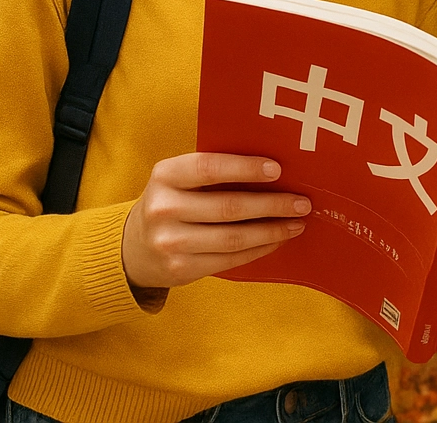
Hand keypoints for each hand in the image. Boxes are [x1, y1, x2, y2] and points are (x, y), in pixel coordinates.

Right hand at [122, 152, 309, 289]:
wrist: (133, 248)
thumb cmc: (172, 202)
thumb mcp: (179, 179)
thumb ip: (213, 171)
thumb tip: (274, 169)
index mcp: (165, 175)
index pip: (209, 167)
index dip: (245, 168)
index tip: (278, 170)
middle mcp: (164, 208)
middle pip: (229, 207)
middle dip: (272, 205)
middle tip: (302, 202)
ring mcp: (171, 242)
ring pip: (234, 237)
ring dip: (272, 230)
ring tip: (297, 223)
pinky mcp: (181, 269)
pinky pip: (230, 259)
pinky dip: (259, 249)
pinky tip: (277, 240)